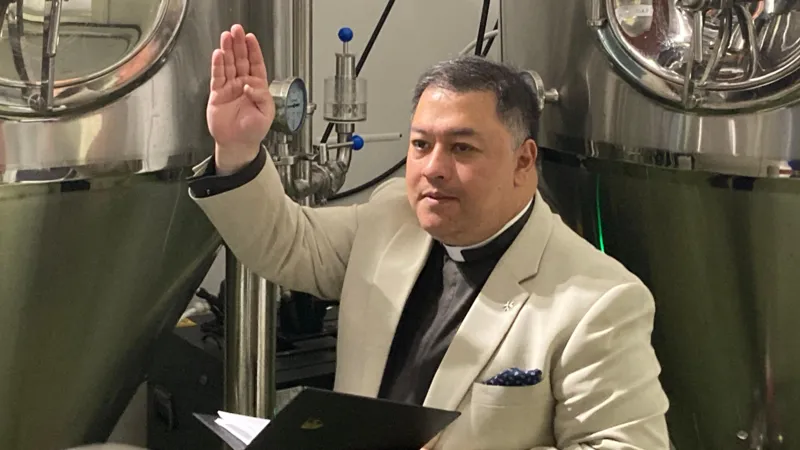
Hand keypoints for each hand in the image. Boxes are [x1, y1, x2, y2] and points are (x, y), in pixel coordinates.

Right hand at [207, 24, 275, 174]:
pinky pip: (217, 77)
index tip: (251, 38)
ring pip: (228, 65)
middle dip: (239, 44)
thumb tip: (250, 86)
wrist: (238, 144)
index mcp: (257, 87)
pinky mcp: (218, 94)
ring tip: (226, 37)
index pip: (256, 64)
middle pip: (241, 60)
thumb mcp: (266, 114)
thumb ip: (261, 97)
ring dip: (227, 50)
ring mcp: (230, 88)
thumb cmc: (253, 131)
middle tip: (236, 30)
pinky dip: (217, 65)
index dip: (254, 51)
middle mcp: (243, 85)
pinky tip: (217, 55)